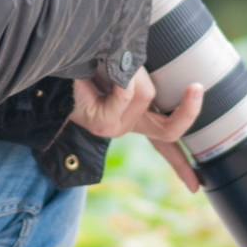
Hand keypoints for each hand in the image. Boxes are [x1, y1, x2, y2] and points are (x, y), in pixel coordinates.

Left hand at [70, 69, 204, 191]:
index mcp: (134, 117)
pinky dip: (123, 78)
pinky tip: (107, 68)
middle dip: (188, 111)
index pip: (164, 143)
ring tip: (109, 59)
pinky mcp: (102, 123)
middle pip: (169, 131)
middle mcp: (126, 126)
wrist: (50, 67)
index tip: (196, 187)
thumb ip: (141, 77)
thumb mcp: (122, 69)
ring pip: (146, 96)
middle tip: (196, 87)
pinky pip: (125, 95)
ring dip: (133, 69)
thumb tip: (154, 81)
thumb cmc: (87, 63)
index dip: (182, 164)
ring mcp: (114, 128)